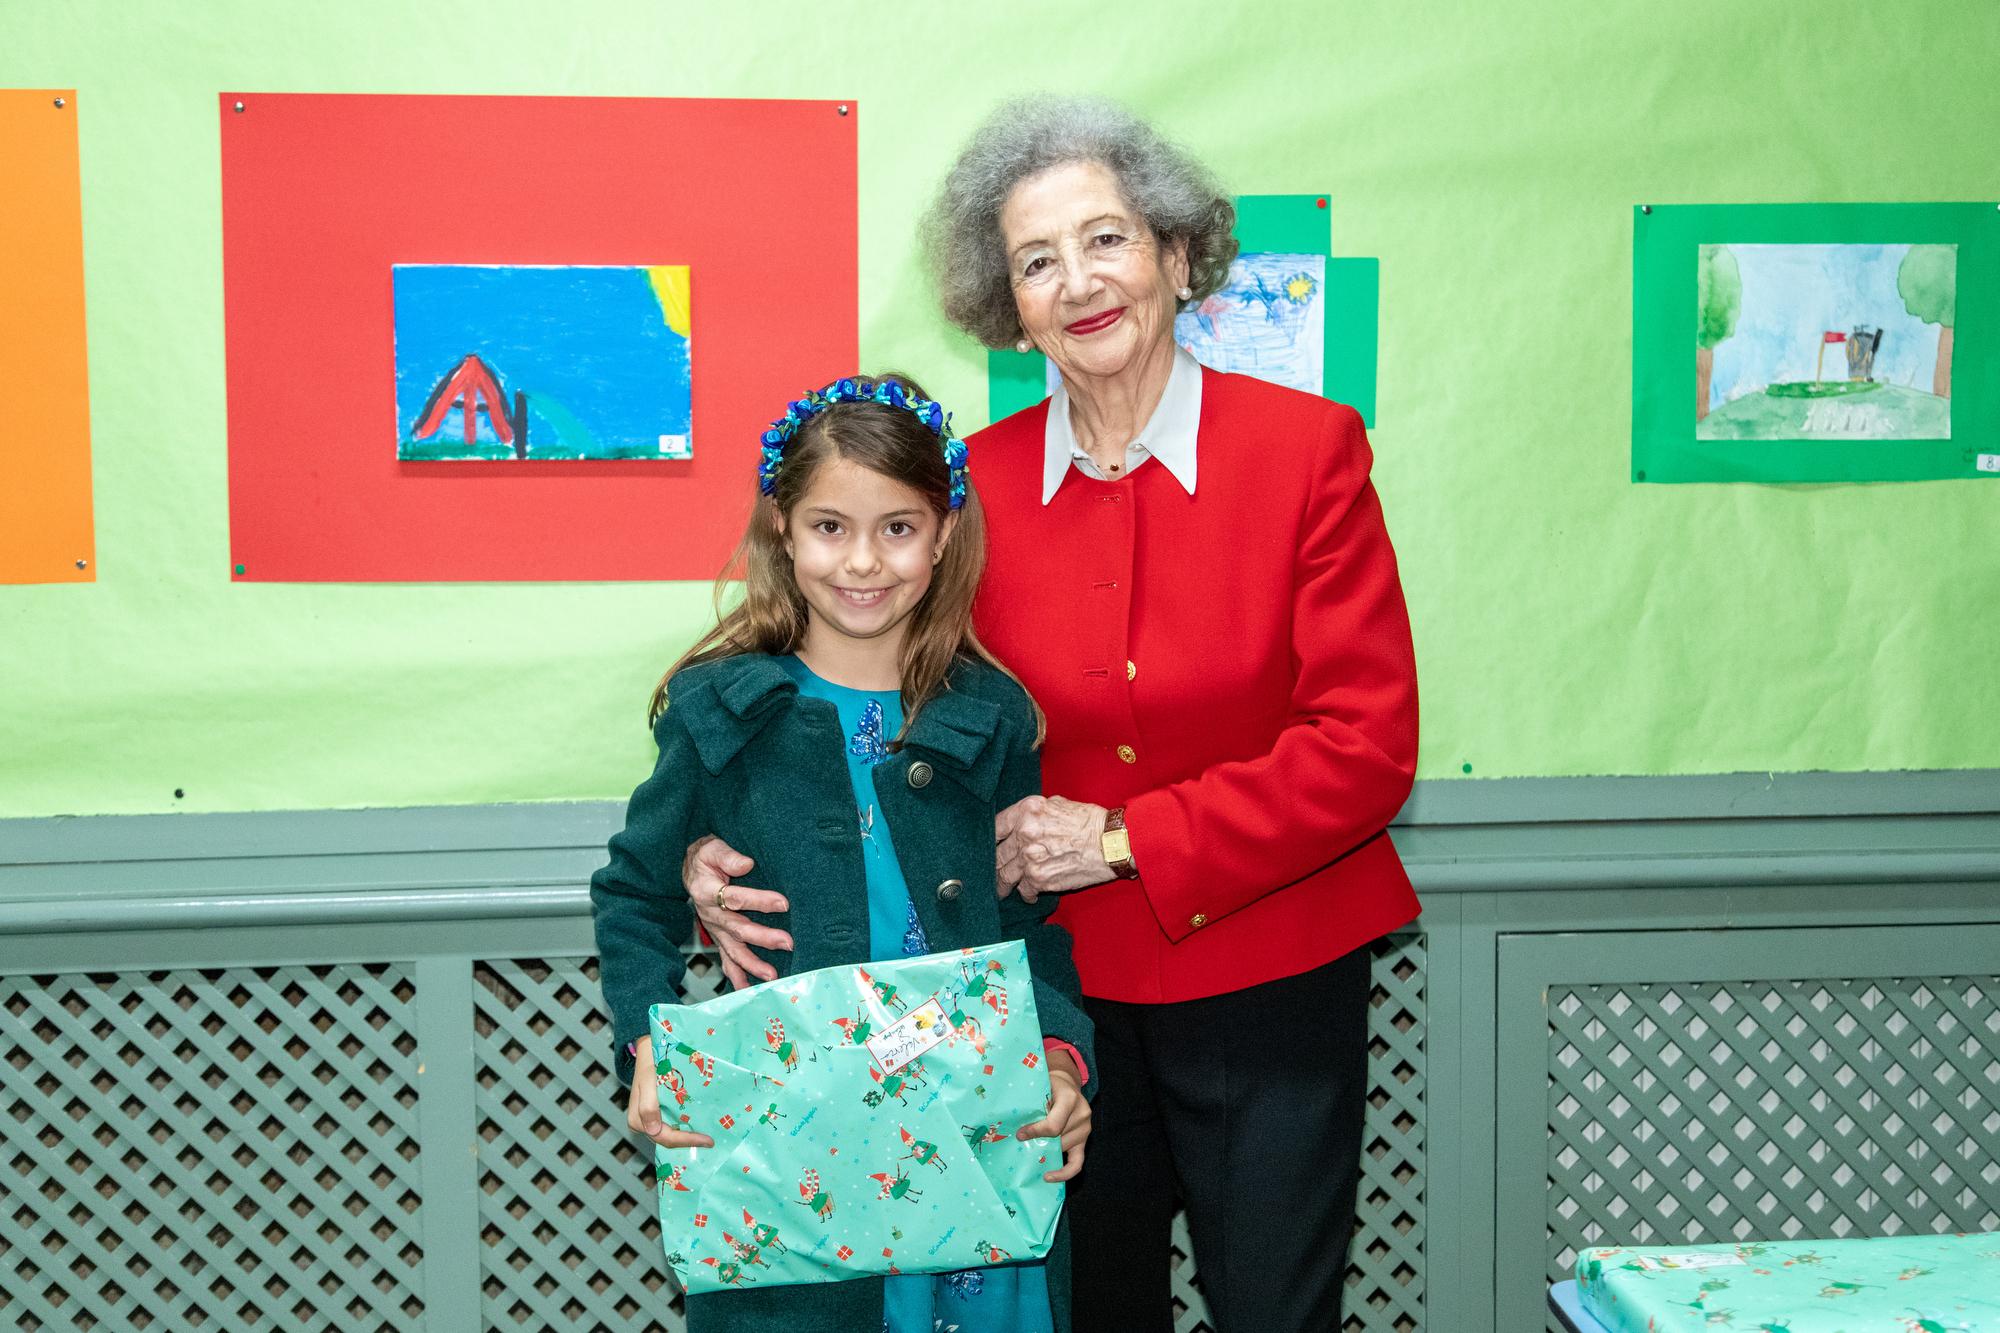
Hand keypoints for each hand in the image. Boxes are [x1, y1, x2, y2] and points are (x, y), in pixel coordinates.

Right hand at [626, 1036, 715, 1149]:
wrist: (649, 1050)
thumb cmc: (649, 1064)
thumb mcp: (648, 1082)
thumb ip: (648, 1106)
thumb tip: (652, 1131)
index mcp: (638, 1120)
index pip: (664, 1137)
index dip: (686, 1141)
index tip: (706, 1139)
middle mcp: (644, 1123)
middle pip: (669, 1139)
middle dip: (690, 1141)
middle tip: (711, 1141)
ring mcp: (652, 1119)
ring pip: (672, 1134)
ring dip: (690, 1135)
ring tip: (709, 1135)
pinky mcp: (660, 1113)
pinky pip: (674, 1124)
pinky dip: (687, 1126)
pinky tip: (700, 1124)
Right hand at [683, 835, 792, 988]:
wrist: (691, 870)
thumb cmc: (705, 858)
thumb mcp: (712, 849)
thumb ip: (728, 856)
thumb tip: (747, 863)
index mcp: (708, 891)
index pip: (735, 898)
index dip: (758, 901)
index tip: (783, 903)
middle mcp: (710, 915)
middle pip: (738, 929)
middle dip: (763, 937)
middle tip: (787, 942)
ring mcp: (715, 930)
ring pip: (733, 950)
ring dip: (753, 964)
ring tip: (772, 975)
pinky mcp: (719, 938)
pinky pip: (727, 960)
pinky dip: (737, 976)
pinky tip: (749, 989)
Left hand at [994, 796, 1113, 902]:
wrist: (1111, 842)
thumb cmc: (1090, 821)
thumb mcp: (1058, 804)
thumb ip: (1035, 814)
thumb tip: (1023, 822)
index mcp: (1026, 812)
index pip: (995, 827)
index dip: (990, 840)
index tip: (989, 848)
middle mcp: (1024, 834)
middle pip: (996, 855)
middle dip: (993, 866)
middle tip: (990, 873)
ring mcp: (1029, 859)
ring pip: (1005, 876)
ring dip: (1003, 884)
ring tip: (1002, 889)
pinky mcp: (1040, 880)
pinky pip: (1024, 890)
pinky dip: (1026, 894)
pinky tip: (1029, 895)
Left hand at [1015, 1048, 1089, 1182]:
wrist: (1066, 1083)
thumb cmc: (1049, 1084)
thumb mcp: (1040, 1086)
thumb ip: (1031, 1101)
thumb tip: (1010, 1120)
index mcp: (1070, 1099)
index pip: (1053, 1125)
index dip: (1035, 1132)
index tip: (1020, 1135)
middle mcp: (1082, 1114)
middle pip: (1057, 1139)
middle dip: (1038, 1143)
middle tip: (1021, 1147)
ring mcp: (1085, 1129)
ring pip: (1063, 1149)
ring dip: (1046, 1153)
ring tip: (1030, 1155)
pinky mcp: (1084, 1140)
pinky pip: (1077, 1162)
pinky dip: (1064, 1173)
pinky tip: (1048, 1177)